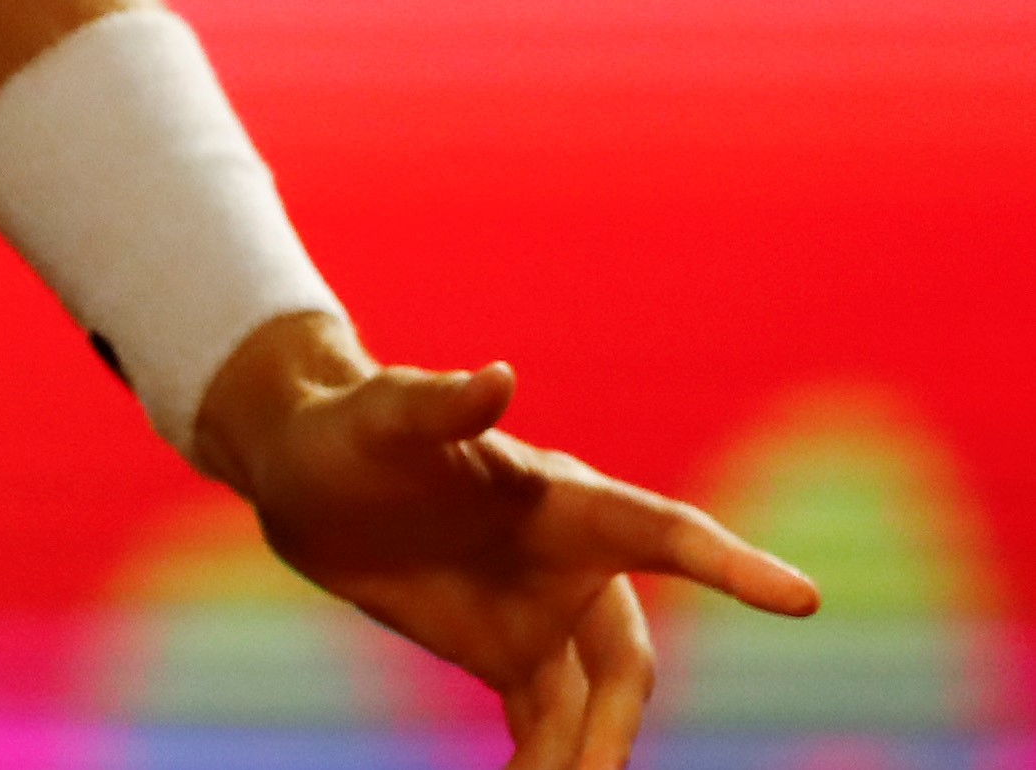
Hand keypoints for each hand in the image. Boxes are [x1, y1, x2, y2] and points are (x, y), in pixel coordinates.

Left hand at [192, 314, 820, 769]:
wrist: (304, 477)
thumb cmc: (350, 427)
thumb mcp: (383, 415)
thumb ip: (439, 403)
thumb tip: (498, 376)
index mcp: (567, 499)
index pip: (667, 533)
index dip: (734, 566)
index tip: (802, 599)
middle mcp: (572, 561)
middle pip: (626, 656)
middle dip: (617, 720)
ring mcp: (542, 612)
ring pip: (592, 703)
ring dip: (587, 755)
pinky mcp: (503, 651)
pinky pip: (543, 722)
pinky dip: (546, 763)